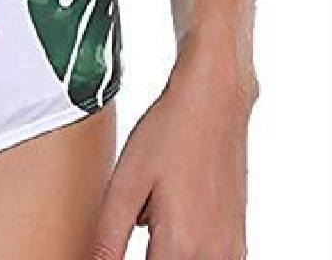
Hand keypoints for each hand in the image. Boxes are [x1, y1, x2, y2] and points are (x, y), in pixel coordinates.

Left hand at [89, 43, 257, 259]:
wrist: (214, 102)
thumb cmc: (168, 133)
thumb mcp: (126, 181)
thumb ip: (109, 234)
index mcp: (180, 245)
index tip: (109, 248)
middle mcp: (213, 256)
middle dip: (146, 254)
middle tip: (136, 215)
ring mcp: (231, 250)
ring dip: (163, 254)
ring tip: (150, 214)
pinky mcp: (238, 240)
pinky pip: (206, 259)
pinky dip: (184, 249)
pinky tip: (170, 217)